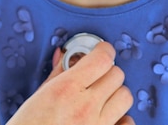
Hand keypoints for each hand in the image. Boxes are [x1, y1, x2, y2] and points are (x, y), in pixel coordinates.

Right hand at [7, 42, 134, 124]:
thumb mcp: (38, 97)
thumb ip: (57, 74)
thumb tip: (65, 55)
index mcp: (66, 90)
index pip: (102, 59)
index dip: (103, 50)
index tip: (102, 50)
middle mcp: (86, 107)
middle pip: (117, 75)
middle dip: (107, 71)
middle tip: (96, 75)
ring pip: (125, 97)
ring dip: (115, 93)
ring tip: (100, 97)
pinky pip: (128, 122)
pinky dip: (121, 118)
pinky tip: (107, 117)